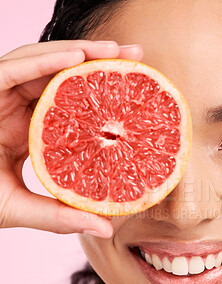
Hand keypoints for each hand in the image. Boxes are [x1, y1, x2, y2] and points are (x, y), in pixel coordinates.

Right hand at [0, 40, 142, 236]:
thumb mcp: (21, 209)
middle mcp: (21, 110)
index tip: (140, 93)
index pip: (75, 107)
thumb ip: (59, 217)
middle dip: (100, 63)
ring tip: (115, 50)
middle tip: (136, 55)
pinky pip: (14, 70)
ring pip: (43, 65)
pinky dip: (44, 61)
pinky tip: (77, 57)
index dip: (107, 97)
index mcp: (34, 133)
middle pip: (64, 77)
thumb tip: (106, 229)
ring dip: (79, 52)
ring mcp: (2, 96)